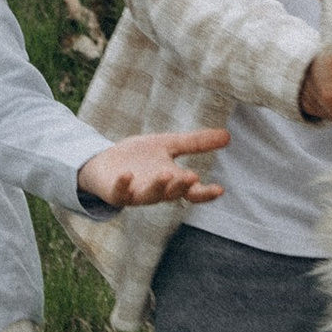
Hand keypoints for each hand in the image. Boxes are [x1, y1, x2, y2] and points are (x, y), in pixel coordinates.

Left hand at [75, 127, 228, 209]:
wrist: (103, 162)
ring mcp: (135, 194)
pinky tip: (127, 174)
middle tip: (192, 177)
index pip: (192, 191)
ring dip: (158, 187)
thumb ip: (196, 143)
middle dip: (181, 186)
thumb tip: (228, 135)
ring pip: (150, 196)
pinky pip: (120, 193)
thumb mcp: (168, 145)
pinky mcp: (115, 192)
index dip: (205, 193)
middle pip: (172, 193)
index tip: (219, 189)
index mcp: (171, 181)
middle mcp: (156, 191)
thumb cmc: (138, 157)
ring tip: (166, 174)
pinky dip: (124, 185)